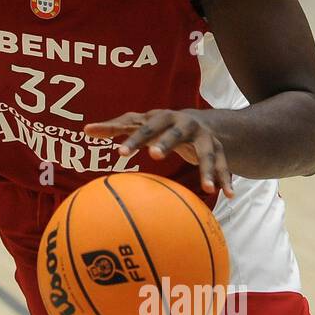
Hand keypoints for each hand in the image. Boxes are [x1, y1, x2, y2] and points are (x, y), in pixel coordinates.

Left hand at [85, 109, 234, 198]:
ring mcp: (205, 138)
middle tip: (155, 155)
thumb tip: (86, 129)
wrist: (203, 121)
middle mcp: (186, 124)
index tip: (120, 153)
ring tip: (207, 189)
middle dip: (166, 142)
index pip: (145, 127)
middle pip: (175, 133)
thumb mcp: (142, 123)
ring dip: (207, 170)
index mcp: (164, 118)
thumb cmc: (162, 125)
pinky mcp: (219, 151)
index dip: (133, 139)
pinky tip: (228, 196)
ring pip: (207, 153)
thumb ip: (116, 127)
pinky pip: (223, 166)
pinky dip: (226, 180)